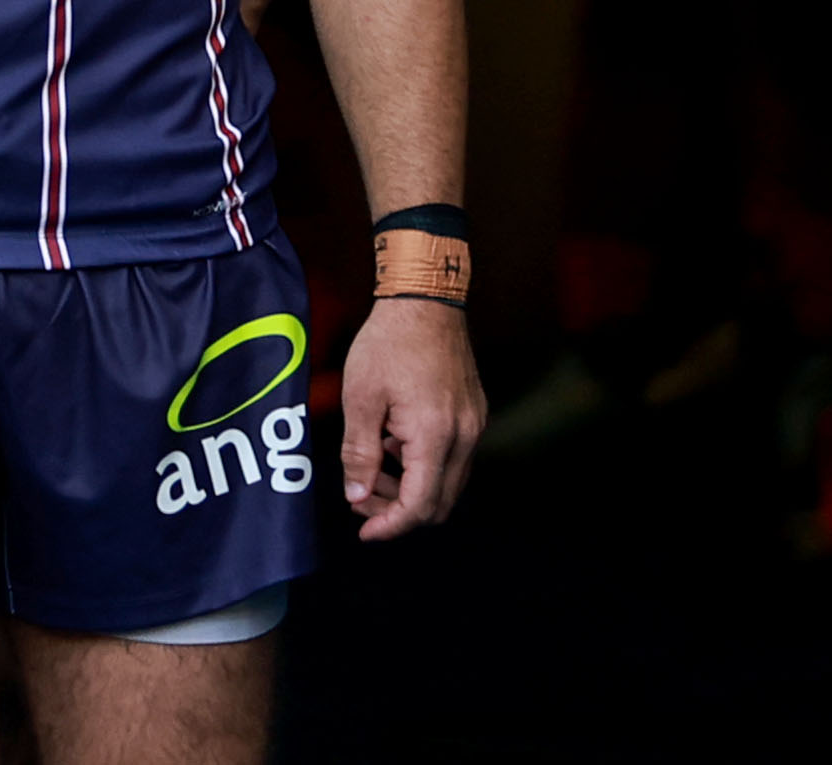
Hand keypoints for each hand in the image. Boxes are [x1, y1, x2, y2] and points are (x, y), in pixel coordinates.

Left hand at [341, 296, 481, 538]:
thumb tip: (357, 496)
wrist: (425, 300)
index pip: (421, 504)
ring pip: (448, 482)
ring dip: (411, 488)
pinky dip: (423, 465)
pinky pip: (453, 458)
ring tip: (371, 468)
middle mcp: (465, 436)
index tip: (366, 532)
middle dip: (399, 511)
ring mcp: (474, 425)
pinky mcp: (474, 415)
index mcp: (435, 435)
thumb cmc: (388, 342)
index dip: (392, 525)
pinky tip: (393, 444)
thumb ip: (360, 452)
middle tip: (361, 499)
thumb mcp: (361, 397)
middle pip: (440, 503)